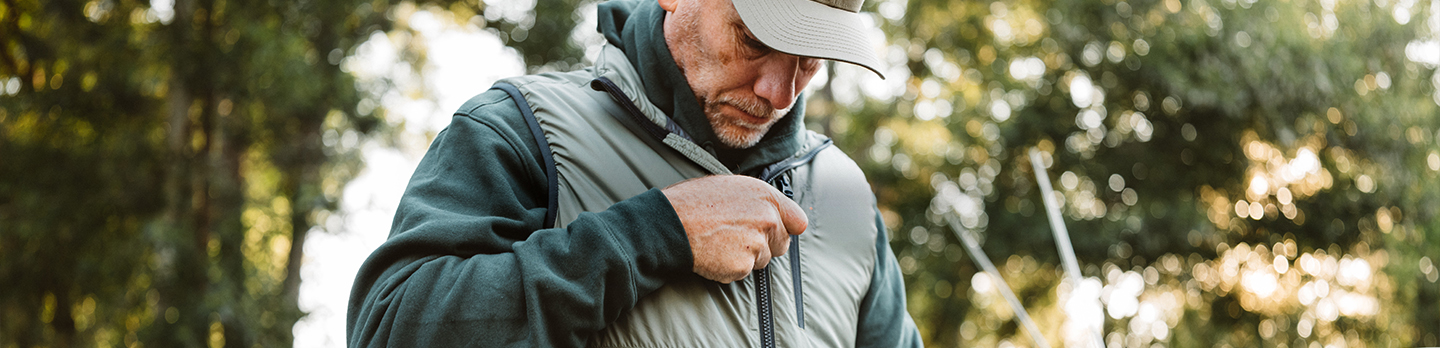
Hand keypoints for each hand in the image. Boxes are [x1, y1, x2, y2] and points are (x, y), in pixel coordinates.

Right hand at [662, 175, 807, 282]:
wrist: (670, 223)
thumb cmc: (694, 202)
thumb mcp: (730, 187)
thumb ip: (758, 201)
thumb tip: (773, 213)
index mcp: (766, 196)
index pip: (798, 221)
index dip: (786, 228)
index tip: (774, 232)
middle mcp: (768, 219)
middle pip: (781, 245)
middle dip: (764, 245)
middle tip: (736, 237)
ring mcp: (757, 244)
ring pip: (761, 260)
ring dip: (745, 257)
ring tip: (720, 242)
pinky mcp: (743, 266)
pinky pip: (742, 273)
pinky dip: (729, 268)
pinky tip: (713, 254)